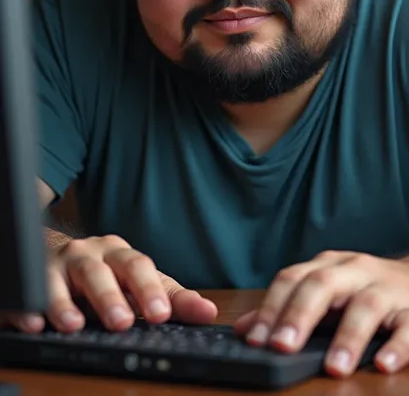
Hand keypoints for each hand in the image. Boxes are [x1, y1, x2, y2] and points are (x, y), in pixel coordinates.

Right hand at [4, 234, 217, 333]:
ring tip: (74, 326)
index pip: (139, 267)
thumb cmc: (105, 273)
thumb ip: (171, 298)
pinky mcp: (33, 278)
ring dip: (68, 303)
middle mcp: (90, 254)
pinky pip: (29, 290)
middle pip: (101, 270)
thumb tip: (208, 312)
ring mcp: (60, 264)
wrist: (55, 254)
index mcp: (120, 254)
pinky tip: (34, 323)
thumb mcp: (138, 283)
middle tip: (121, 322)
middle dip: (110, 296)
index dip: (149, 290)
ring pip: (63, 279)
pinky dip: (30, 306)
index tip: (161, 315)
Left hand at [234, 250, 408, 376]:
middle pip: (325, 284)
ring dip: (348, 338)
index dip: (272, 307)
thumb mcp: (327, 294)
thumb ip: (287, 309)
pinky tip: (382, 364)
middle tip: (282, 347)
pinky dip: (396, 347)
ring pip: (367, 307)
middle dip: (301, 314)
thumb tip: (244, 330)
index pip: (294, 278)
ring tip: (333, 368)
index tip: (255, 339)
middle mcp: (357, 271)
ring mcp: (390, 290)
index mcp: (329, 266)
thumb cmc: (369, 292)